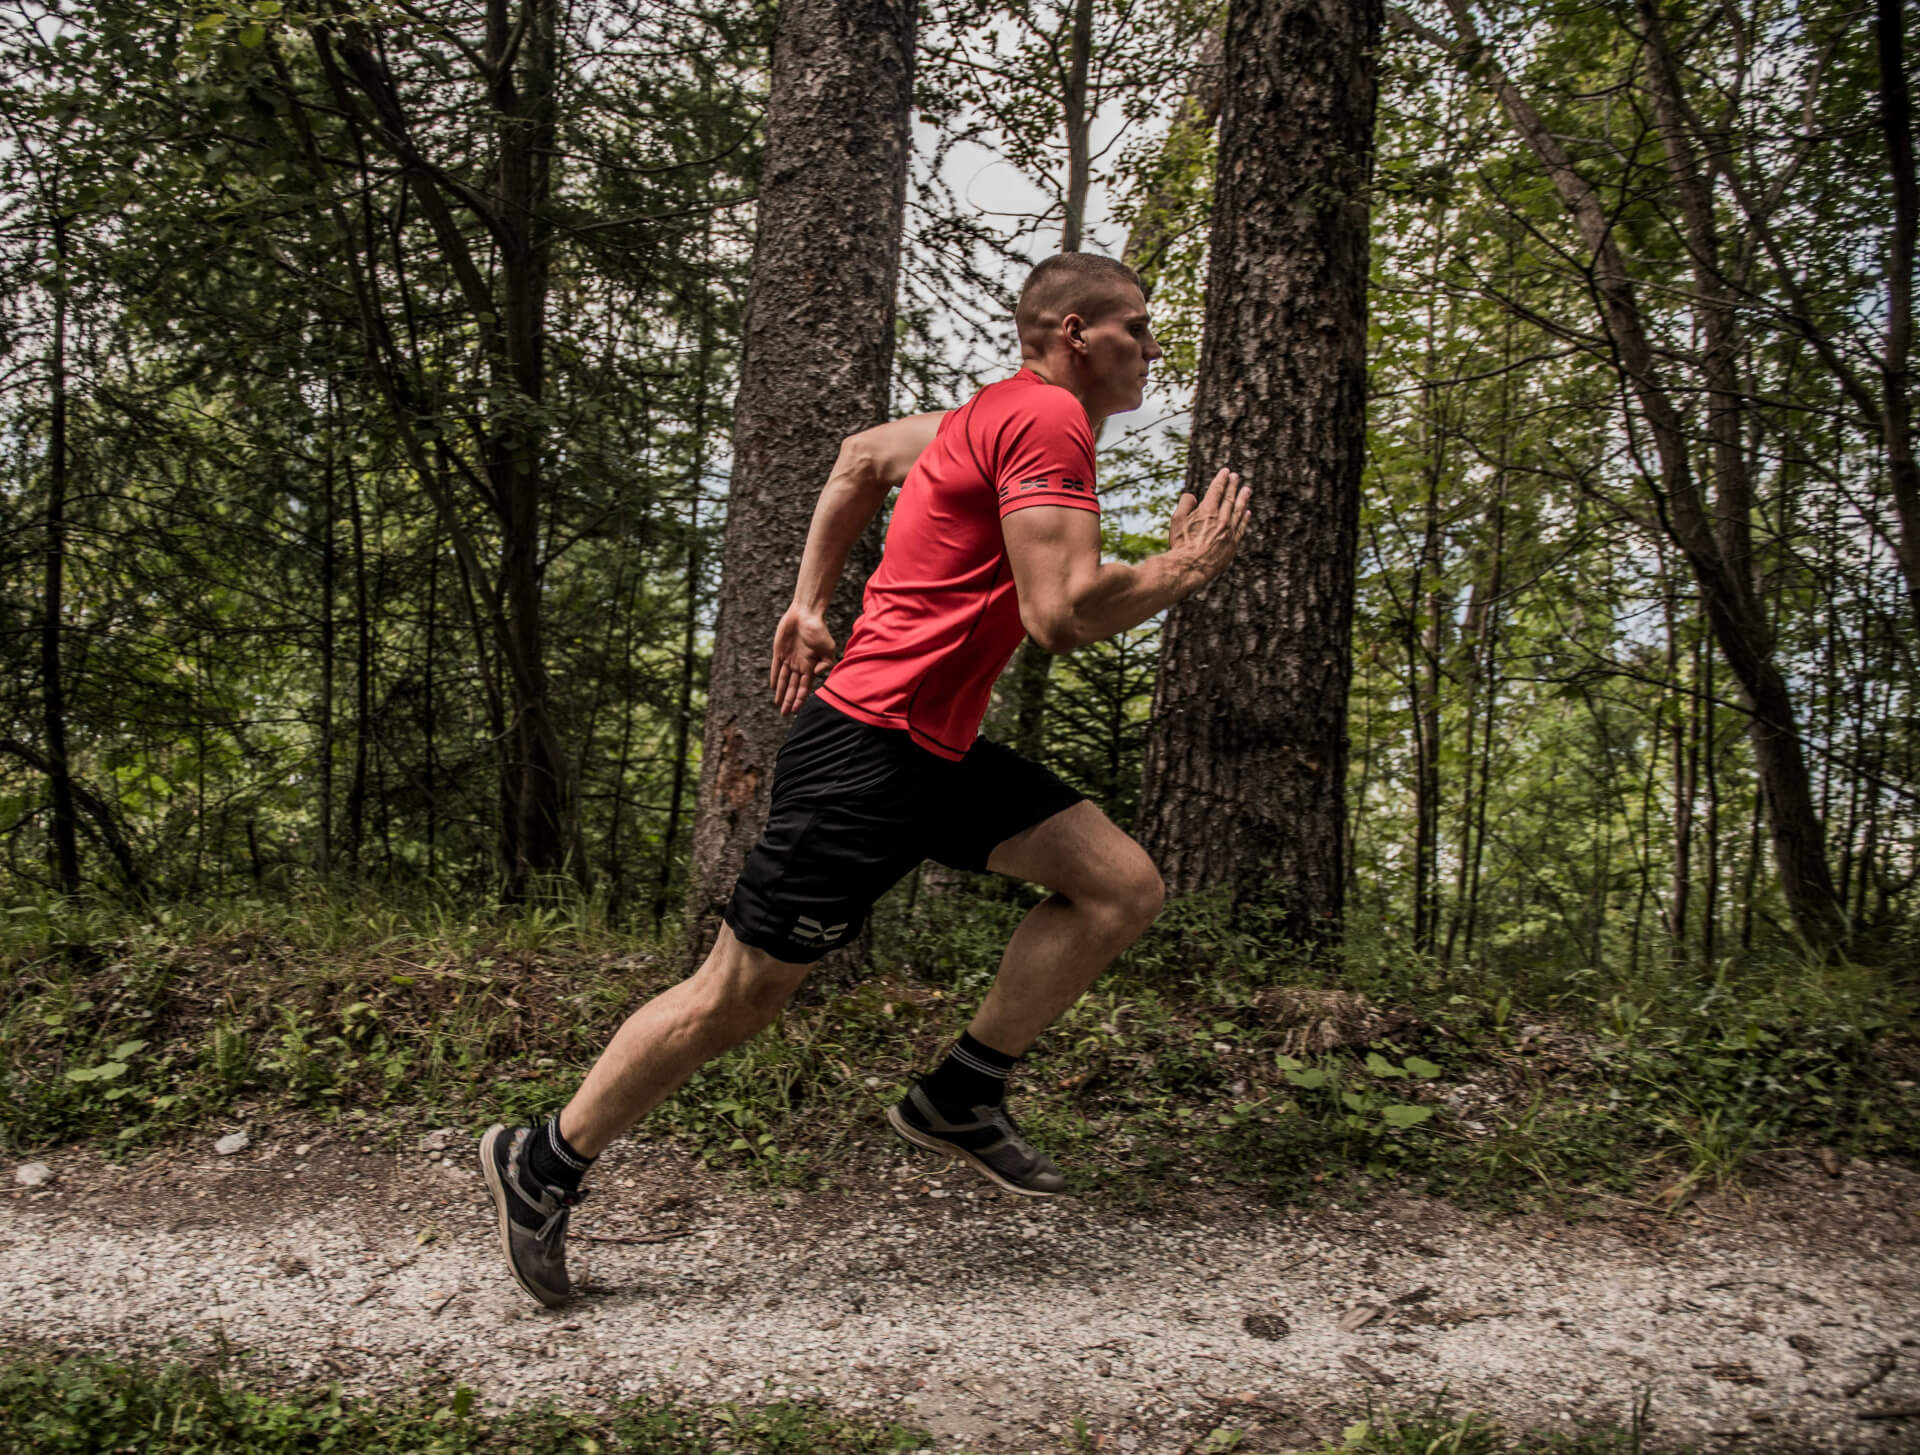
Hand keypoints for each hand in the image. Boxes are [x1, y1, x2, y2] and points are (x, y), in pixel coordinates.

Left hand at [770, 605, 837, 715]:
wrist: (806, 613)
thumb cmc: (819, 630)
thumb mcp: (828, 648)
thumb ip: (825, 664)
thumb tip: (815, 674)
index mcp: (810, 665)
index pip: (804, 687)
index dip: (799, 699)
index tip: (794, 710)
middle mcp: (799, 664)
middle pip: (793, 687)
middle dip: (789, 700)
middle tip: (783, 714)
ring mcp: (789, 658)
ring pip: (784, 679)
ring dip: (781, 692)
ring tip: (778, 705)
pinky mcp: (779, 651)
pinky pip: (776, 667)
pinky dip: (775, 677)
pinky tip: (773, 687)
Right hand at [1167, 467, 1249, 586]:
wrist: (1190, 567)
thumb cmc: (1181, 544)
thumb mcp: (1176, 521)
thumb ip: (1185, 504)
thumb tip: (1192, 496)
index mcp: (1207, 510)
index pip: (1216, 490)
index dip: (1221, 479)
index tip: (1226, 471)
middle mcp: (1221, 518)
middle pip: (1229, 498)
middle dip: (1233, 486)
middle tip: (1237, 477)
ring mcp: (1229, 531)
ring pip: (1238, 511)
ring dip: (1243, 499)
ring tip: (1247, 490)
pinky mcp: (1233, 544)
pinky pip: (1241, 528)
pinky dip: (1244, 519)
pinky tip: (1247, 512)